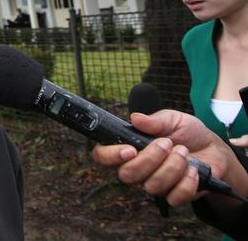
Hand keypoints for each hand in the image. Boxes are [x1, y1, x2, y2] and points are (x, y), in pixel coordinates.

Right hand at [91, 110, 247, 206]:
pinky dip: (186, 182)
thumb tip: (135, 118)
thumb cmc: (186, 132)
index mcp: (129, 148)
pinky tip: (193, 170)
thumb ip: (154, 120)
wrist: (213, 148)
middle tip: (168, 143)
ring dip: (172, 166)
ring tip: (184, 152)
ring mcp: (154, 184)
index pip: (103, 156)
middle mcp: (137, 169)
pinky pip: (174, 197)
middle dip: (150, 158)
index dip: (110, 155)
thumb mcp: (172, 119)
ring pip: (152, 185)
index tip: (130, 149)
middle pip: (127, 175)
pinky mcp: (173, 196)